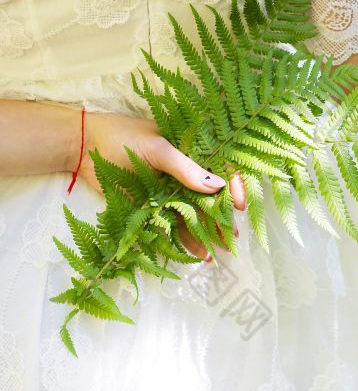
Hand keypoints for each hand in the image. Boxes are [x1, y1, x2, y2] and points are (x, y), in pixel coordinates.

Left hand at [77, 111, 245, 259]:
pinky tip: (196, 253)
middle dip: (222, 219)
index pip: (221, 168)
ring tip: (215, 252)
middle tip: (232, 240)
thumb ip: (185, 168)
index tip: (240, 206)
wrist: (83, 149)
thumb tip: (217, 186)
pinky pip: (173, 226)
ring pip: (194, 216)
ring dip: (205, 234)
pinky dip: (184, 239)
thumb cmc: (122, 138)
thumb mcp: (157, 149)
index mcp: (191, 151)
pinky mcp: (153, 208)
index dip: (233, 187)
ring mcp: (169, 192)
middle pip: (210, 198)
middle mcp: (184, 173)